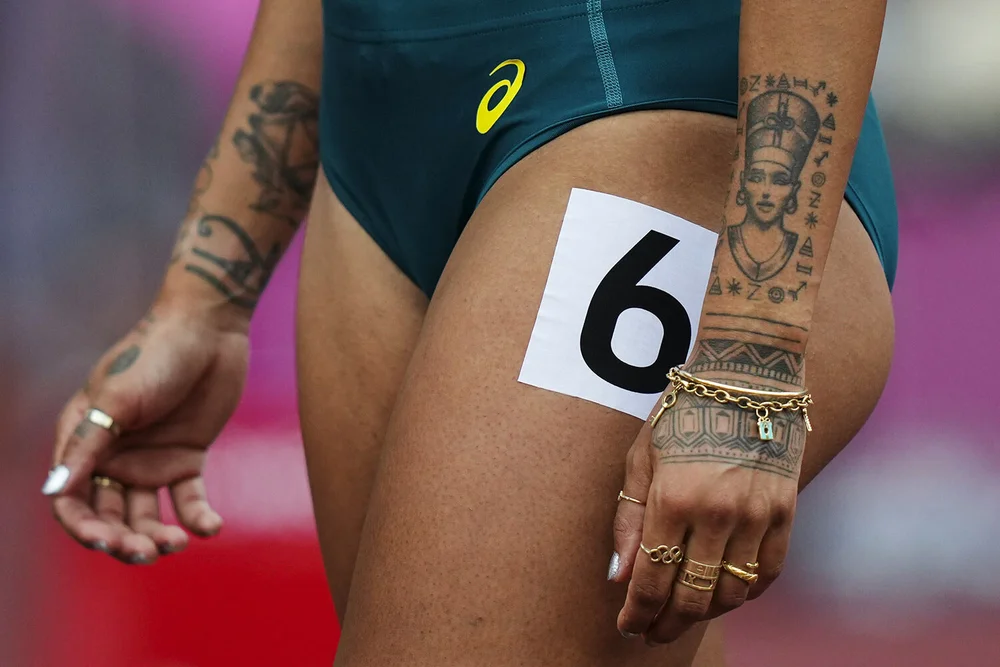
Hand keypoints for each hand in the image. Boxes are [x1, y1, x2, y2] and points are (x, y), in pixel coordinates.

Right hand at [42, 304, 249, 563]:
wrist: (209, 329)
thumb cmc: (154, 354)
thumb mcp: (118, 398)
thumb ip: (87, 445)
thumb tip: (54, 491)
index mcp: (83, 440)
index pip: (70, 499)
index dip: (83, 527)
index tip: (105, 542)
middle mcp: (112, 457)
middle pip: (108, 516)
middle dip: (122, 540)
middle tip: (148, 551)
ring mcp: (150, 460)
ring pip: (146, 515)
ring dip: (158, 536)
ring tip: (177, 544)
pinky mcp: (187, 458)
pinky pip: (188, 499)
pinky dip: (198, 518)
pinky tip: (211, 528)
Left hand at [608, 374, 805, 643]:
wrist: (746, 376)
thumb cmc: (682, 412)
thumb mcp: (641, 457)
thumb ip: (629, 519)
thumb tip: (620, 577)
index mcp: (673, 499)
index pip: (653, 579)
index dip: (638, 612)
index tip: (628, 626)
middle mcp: (717, 514)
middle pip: (692, 596)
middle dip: (667, 624)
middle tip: (652, 633)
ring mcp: (757, 516)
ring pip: (732, 593)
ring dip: (705, 613)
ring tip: (685, 614)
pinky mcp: (786, 512)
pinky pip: (768, 573)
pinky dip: (746, 593)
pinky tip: (726, 594)